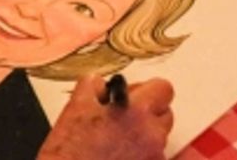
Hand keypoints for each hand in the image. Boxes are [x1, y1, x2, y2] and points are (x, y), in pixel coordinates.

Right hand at [38, 75, 174, 159]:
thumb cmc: (70, 152)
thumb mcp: (76, 106)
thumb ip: (93, 86)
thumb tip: (100, 84)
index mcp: (135, 111)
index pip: (162, 89)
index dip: (148, 90)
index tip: (136, 95)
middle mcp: (151, 135)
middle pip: (166, 113)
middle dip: (149, 113)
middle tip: (127, 118)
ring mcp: (154, 158)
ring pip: (161, 138)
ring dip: (146, 135)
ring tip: (120, 141)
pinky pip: (156, 159)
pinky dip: (143, 156)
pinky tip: (122, 155)